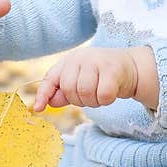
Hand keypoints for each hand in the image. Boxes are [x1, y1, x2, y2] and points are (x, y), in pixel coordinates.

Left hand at [33, 46, 158, 112]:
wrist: (129, 67)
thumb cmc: (100, 76)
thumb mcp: (79, 81)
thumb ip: (63, 92)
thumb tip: (49, 102)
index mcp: (68, 61)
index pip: (51, 78)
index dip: (43, 94)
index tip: (38, 108)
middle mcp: (80, 58)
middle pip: (70, 90)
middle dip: (79, 100)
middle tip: (90, 95)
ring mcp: (96, 61)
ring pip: (85, 93)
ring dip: (93, 101)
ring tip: (99, 93)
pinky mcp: (112, 69)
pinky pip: (103, 95)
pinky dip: (106, 100)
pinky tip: (110, 92)